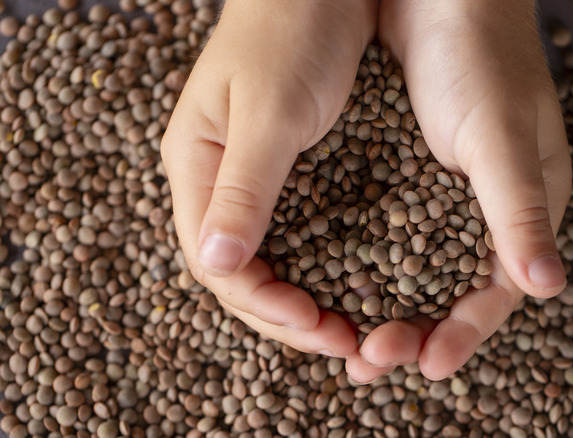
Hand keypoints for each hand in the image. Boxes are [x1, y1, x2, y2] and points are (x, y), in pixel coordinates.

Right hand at [161, 0, 376, 356]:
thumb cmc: (293, 28)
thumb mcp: (270, 110)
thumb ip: (245, 185)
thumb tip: (219, 265)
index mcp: (197, 165)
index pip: (215, 261)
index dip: (263, 304)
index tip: (316, 325)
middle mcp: (217, 177)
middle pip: (240, 269)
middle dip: (286, 315)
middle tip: (344, 342)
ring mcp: (253, 174)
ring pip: (269, 257)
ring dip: (304, 297)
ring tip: (351, 328)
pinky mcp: (290, 166)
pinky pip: (298, 231)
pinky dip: (322, 264)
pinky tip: (355, 281)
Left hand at [347, 0, 571, 381]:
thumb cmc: (480, 52)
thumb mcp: (499, 132)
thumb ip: (518, 208)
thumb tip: (548, 287)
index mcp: (524, 205)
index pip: (499, 288)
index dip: (466, 331)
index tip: (428, 364)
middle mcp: (483, 210)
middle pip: (453, 290)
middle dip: (415, 329)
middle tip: (371, 360)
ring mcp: (441, 196)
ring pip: (416, 271)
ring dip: (385, 307)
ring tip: (349, 341)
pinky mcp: (404, 177)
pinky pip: (385, 235)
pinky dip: (363, 266)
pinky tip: (332, 285)